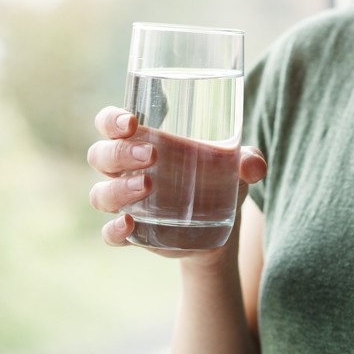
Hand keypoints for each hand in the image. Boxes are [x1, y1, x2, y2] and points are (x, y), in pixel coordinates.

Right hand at [87, 106, 265, 259]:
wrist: (222, 228)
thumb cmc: (220, 180)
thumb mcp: (236, 167)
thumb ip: (248, 161)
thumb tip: (254, 166)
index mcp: (141, 140)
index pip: (109, 123)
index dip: (111, 119)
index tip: (131, 121)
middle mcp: (125, 169)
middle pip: (101, 155)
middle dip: (120, 152)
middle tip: (151, 155)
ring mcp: (125, 203)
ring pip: (100, 193)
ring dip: (117, 189)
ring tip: (145, 187)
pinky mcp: (132, 233)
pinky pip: (109, 233)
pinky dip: (114, 230)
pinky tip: (129, 225)